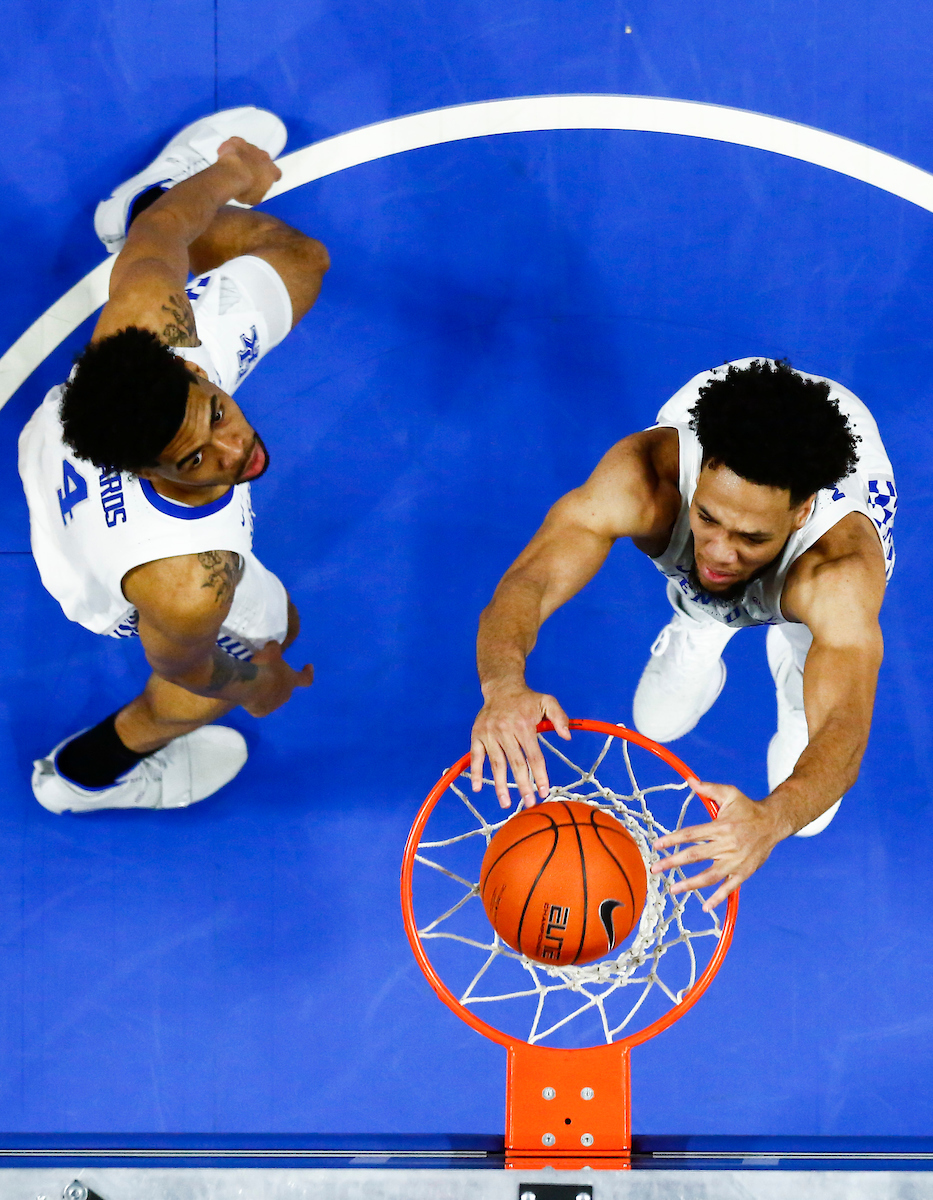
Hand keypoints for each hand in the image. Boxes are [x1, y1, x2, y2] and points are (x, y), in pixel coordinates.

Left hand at [216, 136, 281, 205]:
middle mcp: (264, 156)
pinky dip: (232, 148)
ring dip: (244, 157)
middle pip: (263, 159)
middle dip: (257, 165)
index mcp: (272, 171)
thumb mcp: (255, 199)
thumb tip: (254, 194)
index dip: (270, 177)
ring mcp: (251, 147)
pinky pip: (236, 143)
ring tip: (235, 166)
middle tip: (248, 174)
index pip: (276, 173)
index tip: (264, 180)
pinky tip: (227, 156)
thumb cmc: (245, 188)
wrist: (231, 176)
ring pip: (249, 151)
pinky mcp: (237, 142)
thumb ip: (258, 193)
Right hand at [240, 639, 313, 717]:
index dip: (308, 673)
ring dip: (268, 693)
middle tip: (269, 674)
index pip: (306, 679)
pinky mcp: (260, 712)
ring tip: (256, 685)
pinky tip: (249, 694)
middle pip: (286, 689)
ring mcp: (273, 706)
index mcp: (292, 681)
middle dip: (280, 683)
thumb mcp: (271, 651)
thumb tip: (273, 646)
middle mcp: (286, 695)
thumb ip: (274, 647)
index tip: (308, 666)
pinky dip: (256, 701)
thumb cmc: (264, 667)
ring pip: (273, 699)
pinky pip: (260, 705)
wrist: (248, 686)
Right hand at [470, 686, 570, 808]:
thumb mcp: (547, 701)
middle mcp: (506, 730)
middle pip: (516, 763)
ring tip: (505, 804)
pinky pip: (475, 756)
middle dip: (523, 785)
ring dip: (500, 785)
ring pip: (496, 763)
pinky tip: (478, 788)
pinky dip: (476, 772)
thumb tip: (567, 736)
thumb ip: (559, 717)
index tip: (544, 791)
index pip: (534, 756)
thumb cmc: (526, 699)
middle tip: (529, 803)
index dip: (539, 775)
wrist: (501, 687)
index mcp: (524, 725)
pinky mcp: (477, 735)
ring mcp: (490, 734)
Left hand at [651, 779, 781, 909]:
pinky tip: (705, 907)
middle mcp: (727, 845)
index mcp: (721, 826)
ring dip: (690, 884)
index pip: (691, 834)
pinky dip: (718, 898)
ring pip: (710, 875)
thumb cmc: (748, 808)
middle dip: (673, 863)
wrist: (774, 823)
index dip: (672, 840)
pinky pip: (730, 888)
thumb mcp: (730, 793)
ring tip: (673, 890)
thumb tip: (689, 780)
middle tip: (655, 869)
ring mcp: (735, 861)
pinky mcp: (744, 872)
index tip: (656, 845)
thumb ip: (708, 788)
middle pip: (695, 855)